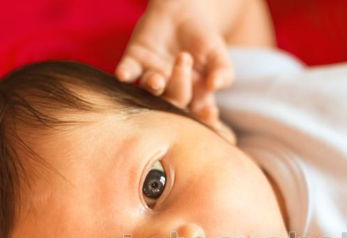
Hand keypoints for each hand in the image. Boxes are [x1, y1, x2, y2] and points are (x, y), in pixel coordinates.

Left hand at [115, 0, 234, 122]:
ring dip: (153, 85)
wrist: (182, 11)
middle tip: (185, 60)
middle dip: (180, 88)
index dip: (203, 118)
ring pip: (150, 90)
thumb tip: (216, 85)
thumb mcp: (219, 54)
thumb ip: (223, 72)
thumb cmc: (203, 38)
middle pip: (174, 102)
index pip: (199, 114)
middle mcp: (171, 92)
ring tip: (158, 78)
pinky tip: (123, 75)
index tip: (210, 112)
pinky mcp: (134, 62)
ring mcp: (152, 78)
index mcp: (194, 97)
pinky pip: (127, 72)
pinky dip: (124, 74)